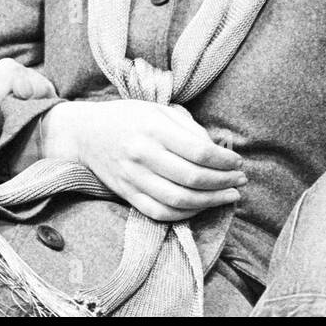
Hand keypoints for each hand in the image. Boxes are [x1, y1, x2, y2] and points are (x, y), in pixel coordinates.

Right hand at [39, 99, 246, 221]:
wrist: (85, 133)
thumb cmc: (129, 117)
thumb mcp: (160, 110)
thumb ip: (190, 129)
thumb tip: (218, 152)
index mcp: (154, 129)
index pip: (199, 152)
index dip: (225, 161)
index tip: (238, 162)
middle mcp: (142, 155)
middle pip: (192, 178)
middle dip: (223, 182)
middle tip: (240, 181)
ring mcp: (133, 178)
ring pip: (178, 200)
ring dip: (210, 202)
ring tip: (229, 196)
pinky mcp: (126, 194)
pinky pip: (159, 213)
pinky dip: (185, 215)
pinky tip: (202, 207)